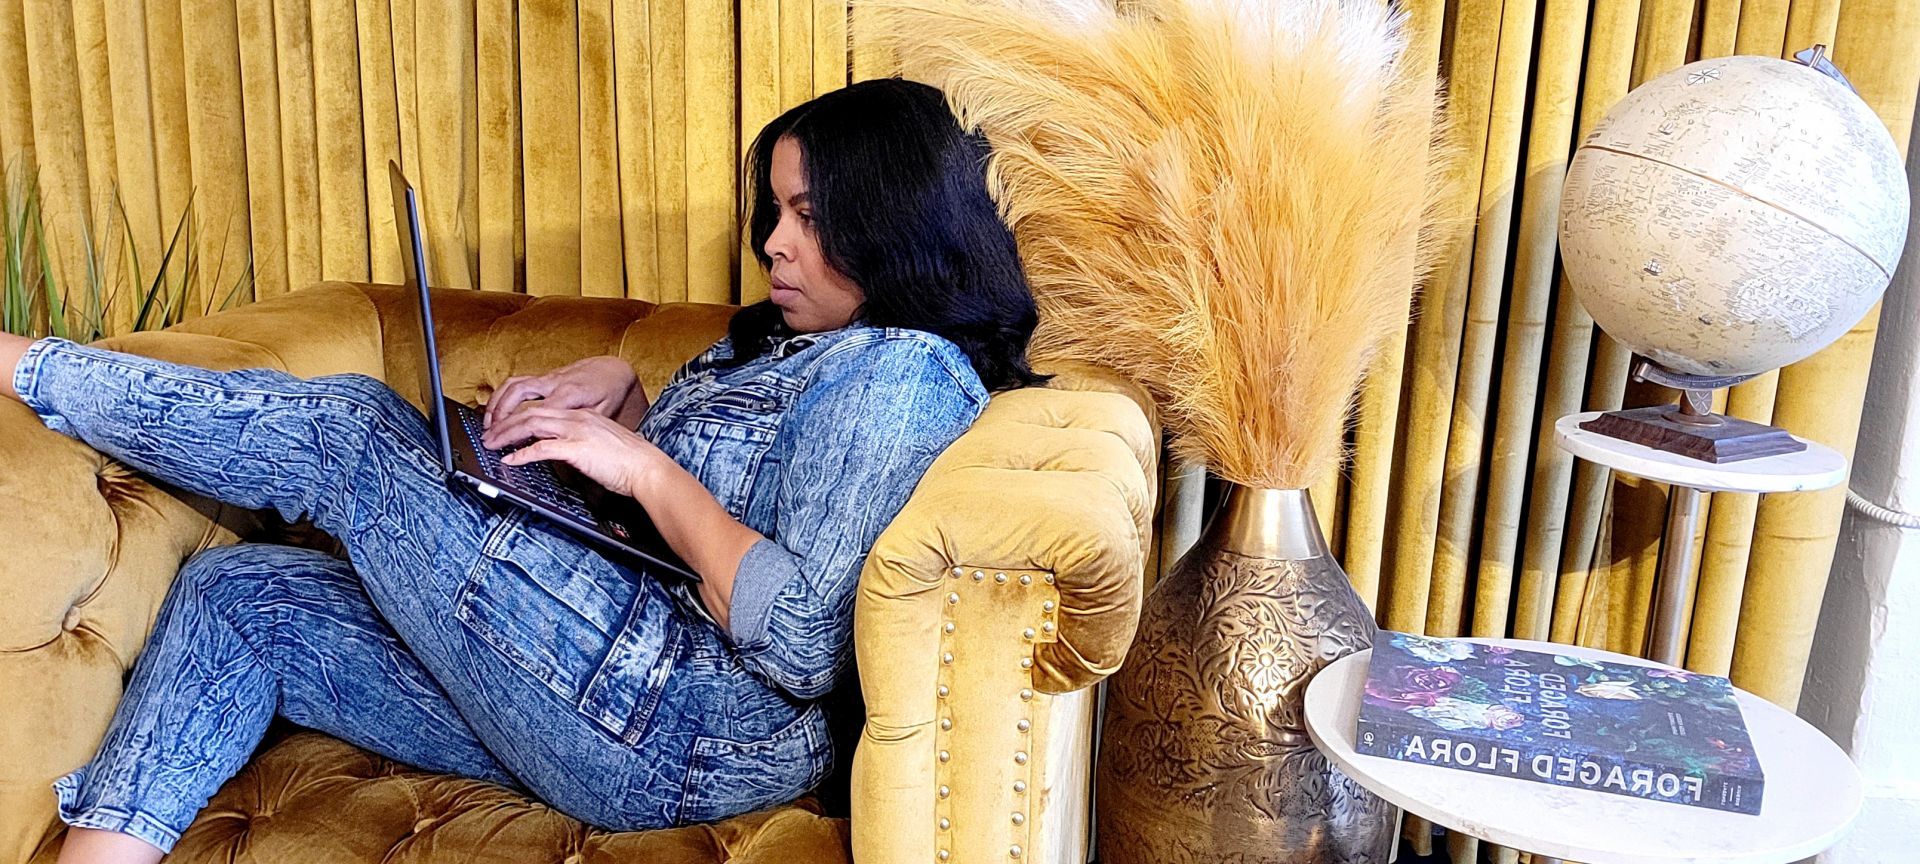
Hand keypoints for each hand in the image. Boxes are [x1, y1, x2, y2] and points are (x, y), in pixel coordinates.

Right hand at [482, 356, 646, 430]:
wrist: (613, 369)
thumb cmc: (610, 392)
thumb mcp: (604, 412)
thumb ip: (580, 425)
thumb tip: (562, 441)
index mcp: (569, 394)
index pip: (536, 414)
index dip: (518, 430)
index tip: (507, 445)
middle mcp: (554, 383)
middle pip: (518, 397)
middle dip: (500, 417)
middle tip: (489, 438)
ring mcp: (547, 378)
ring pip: (513, 386)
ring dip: (496, 404)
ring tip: (488, 426)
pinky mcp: (544, 377)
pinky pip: (516, 382)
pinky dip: (502, 395)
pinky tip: (496, 410)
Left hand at [487, 405, 667, 497]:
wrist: (647, 467)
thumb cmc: (629, 461)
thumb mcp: (601, 444)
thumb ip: (582, 442)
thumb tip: (566, 452)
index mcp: (582, 415)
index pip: (543, 410)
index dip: (519, 418)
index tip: (505, 427)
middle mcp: (577, 418)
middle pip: (530, 414)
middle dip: (504, 424)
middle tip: (489, 435)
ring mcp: (576, 431)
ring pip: (530, 425)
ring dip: (507, 435)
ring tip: (492, 444)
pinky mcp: (577, 449)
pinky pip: (541, 448)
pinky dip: (521, 454)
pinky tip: (510, 461)